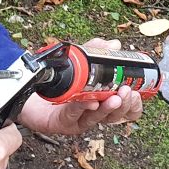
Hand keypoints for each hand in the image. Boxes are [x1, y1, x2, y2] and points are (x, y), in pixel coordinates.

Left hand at [18, 38, 144, 134]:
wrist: (31, 90)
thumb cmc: (59, 81)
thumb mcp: (81, 61)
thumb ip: (96, 51)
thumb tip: (114, 45)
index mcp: (102, 102)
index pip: (127, 110)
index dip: (134, 104)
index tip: (137, 92)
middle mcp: (93, 114)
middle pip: (116, 116)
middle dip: (124, 104)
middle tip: (127, 92)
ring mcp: (79, 120)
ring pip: (98, 119)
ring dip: (108, 108)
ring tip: (115, 98)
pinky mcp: (63, 123)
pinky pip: (74, 115)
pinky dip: (83, 107)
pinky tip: (89, 102)